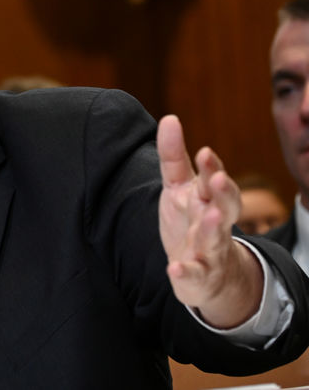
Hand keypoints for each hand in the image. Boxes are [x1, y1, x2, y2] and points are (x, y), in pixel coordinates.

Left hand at [157, 115, 262, 327]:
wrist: (206, 273)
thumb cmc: (190, 220)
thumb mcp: (178, 186)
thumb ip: (173, 156)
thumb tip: (169, 118)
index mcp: (209, 199)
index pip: (214, 181)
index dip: (211, 168)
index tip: (205, 152)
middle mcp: (214, 222)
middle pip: (225, 206)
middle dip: (223, 192)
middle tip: (218, 178)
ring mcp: (209, 250)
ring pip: (216, 239)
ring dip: (213, 228)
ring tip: (212, 216)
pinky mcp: (198, 276)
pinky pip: (194, 275)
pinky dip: (186, 273)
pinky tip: (174, 269)